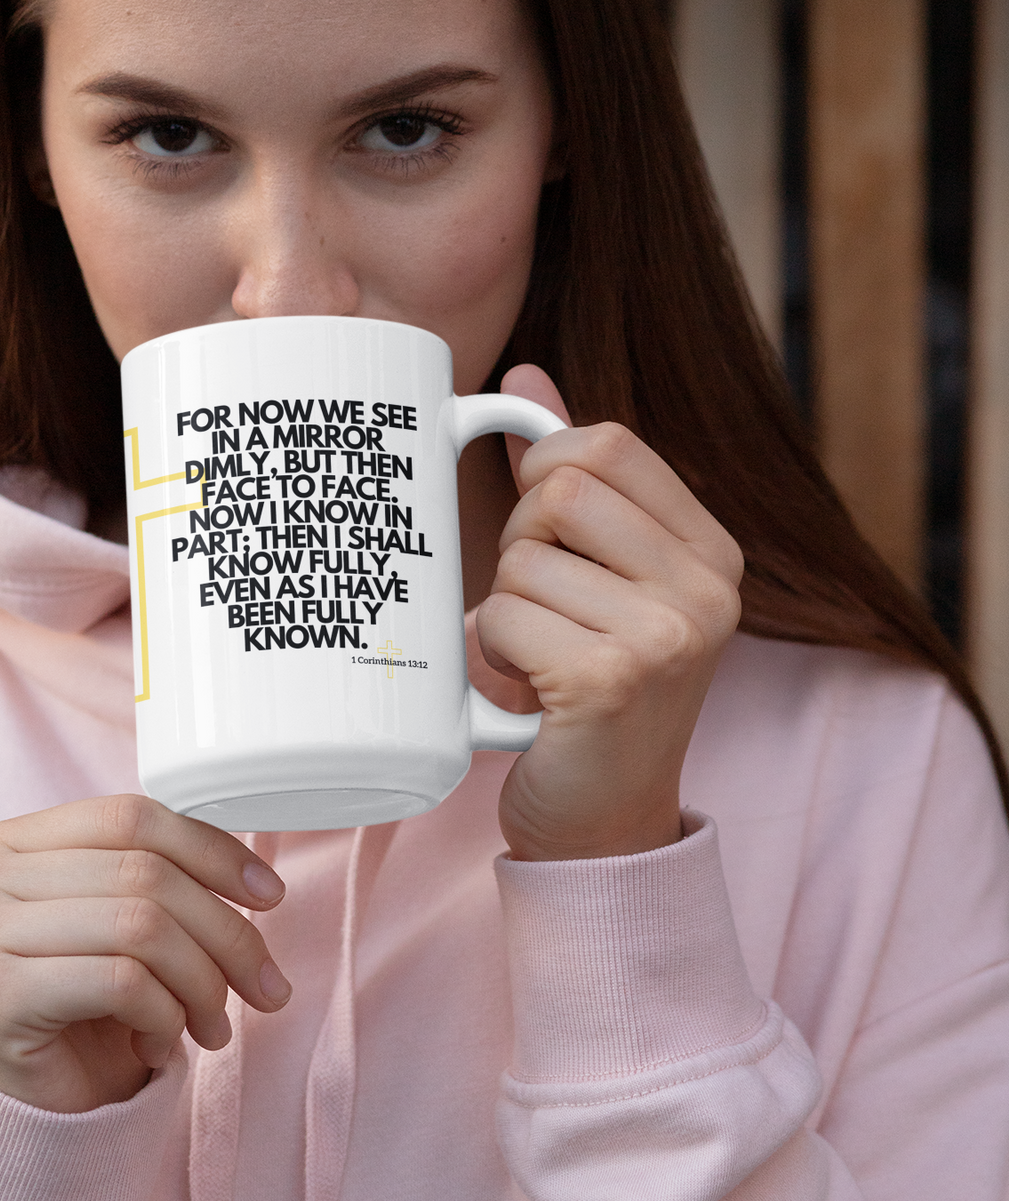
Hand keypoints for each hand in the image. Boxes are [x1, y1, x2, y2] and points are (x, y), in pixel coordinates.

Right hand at [0, 794, 290, 1112]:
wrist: (26, 1111)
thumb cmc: (80, 1009)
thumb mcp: (121, 923)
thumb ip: (159, 877)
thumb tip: (259, 880)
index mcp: (7, 841)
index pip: (130, 817)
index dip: (211, 850)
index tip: (269, 894)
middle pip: (143, 872)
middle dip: (225, 932)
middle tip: (264, 984)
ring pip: (140, 924)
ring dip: (201, 982)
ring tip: (211, 1023)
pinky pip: (121, 982)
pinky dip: (164, 1016)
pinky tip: (156, 1045)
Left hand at [481, 367, 742, 862]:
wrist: (601, 825)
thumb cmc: (588, 684)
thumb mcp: (596, 573)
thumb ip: (571, 477)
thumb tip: (522, 375)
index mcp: (712, 550)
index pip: (607, 442)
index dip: (546, 469)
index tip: (543, 524)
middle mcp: (709, 589)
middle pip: (560, 491)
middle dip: (520, 544)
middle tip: (539, 604)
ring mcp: (668, 636)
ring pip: (521, 560)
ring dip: (501, 608)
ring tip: (536, 655)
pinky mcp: (612, 680)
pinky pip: (499, 616)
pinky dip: (488, 652)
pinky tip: (525, 692)